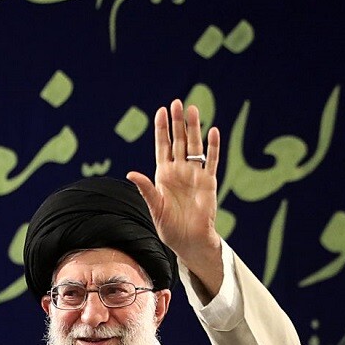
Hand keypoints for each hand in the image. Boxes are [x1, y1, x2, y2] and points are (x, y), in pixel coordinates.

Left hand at [126, 99, 223, 283]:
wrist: (189, 241)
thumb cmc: (170, 227)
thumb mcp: (155, 208)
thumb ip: (146, 189)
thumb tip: (131, 173)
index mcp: (163, 175)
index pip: (163, 146)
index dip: (162, 129)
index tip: (161, 111)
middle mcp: (179, 171)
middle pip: (179, 141)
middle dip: (177, 122)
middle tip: (177, 103)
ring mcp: (195, 175)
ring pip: (195, 146)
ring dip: (194, 128)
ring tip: (193, 109)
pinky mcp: (209, 182)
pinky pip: (212, 160)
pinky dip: (213, 147)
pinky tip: (213, 131)